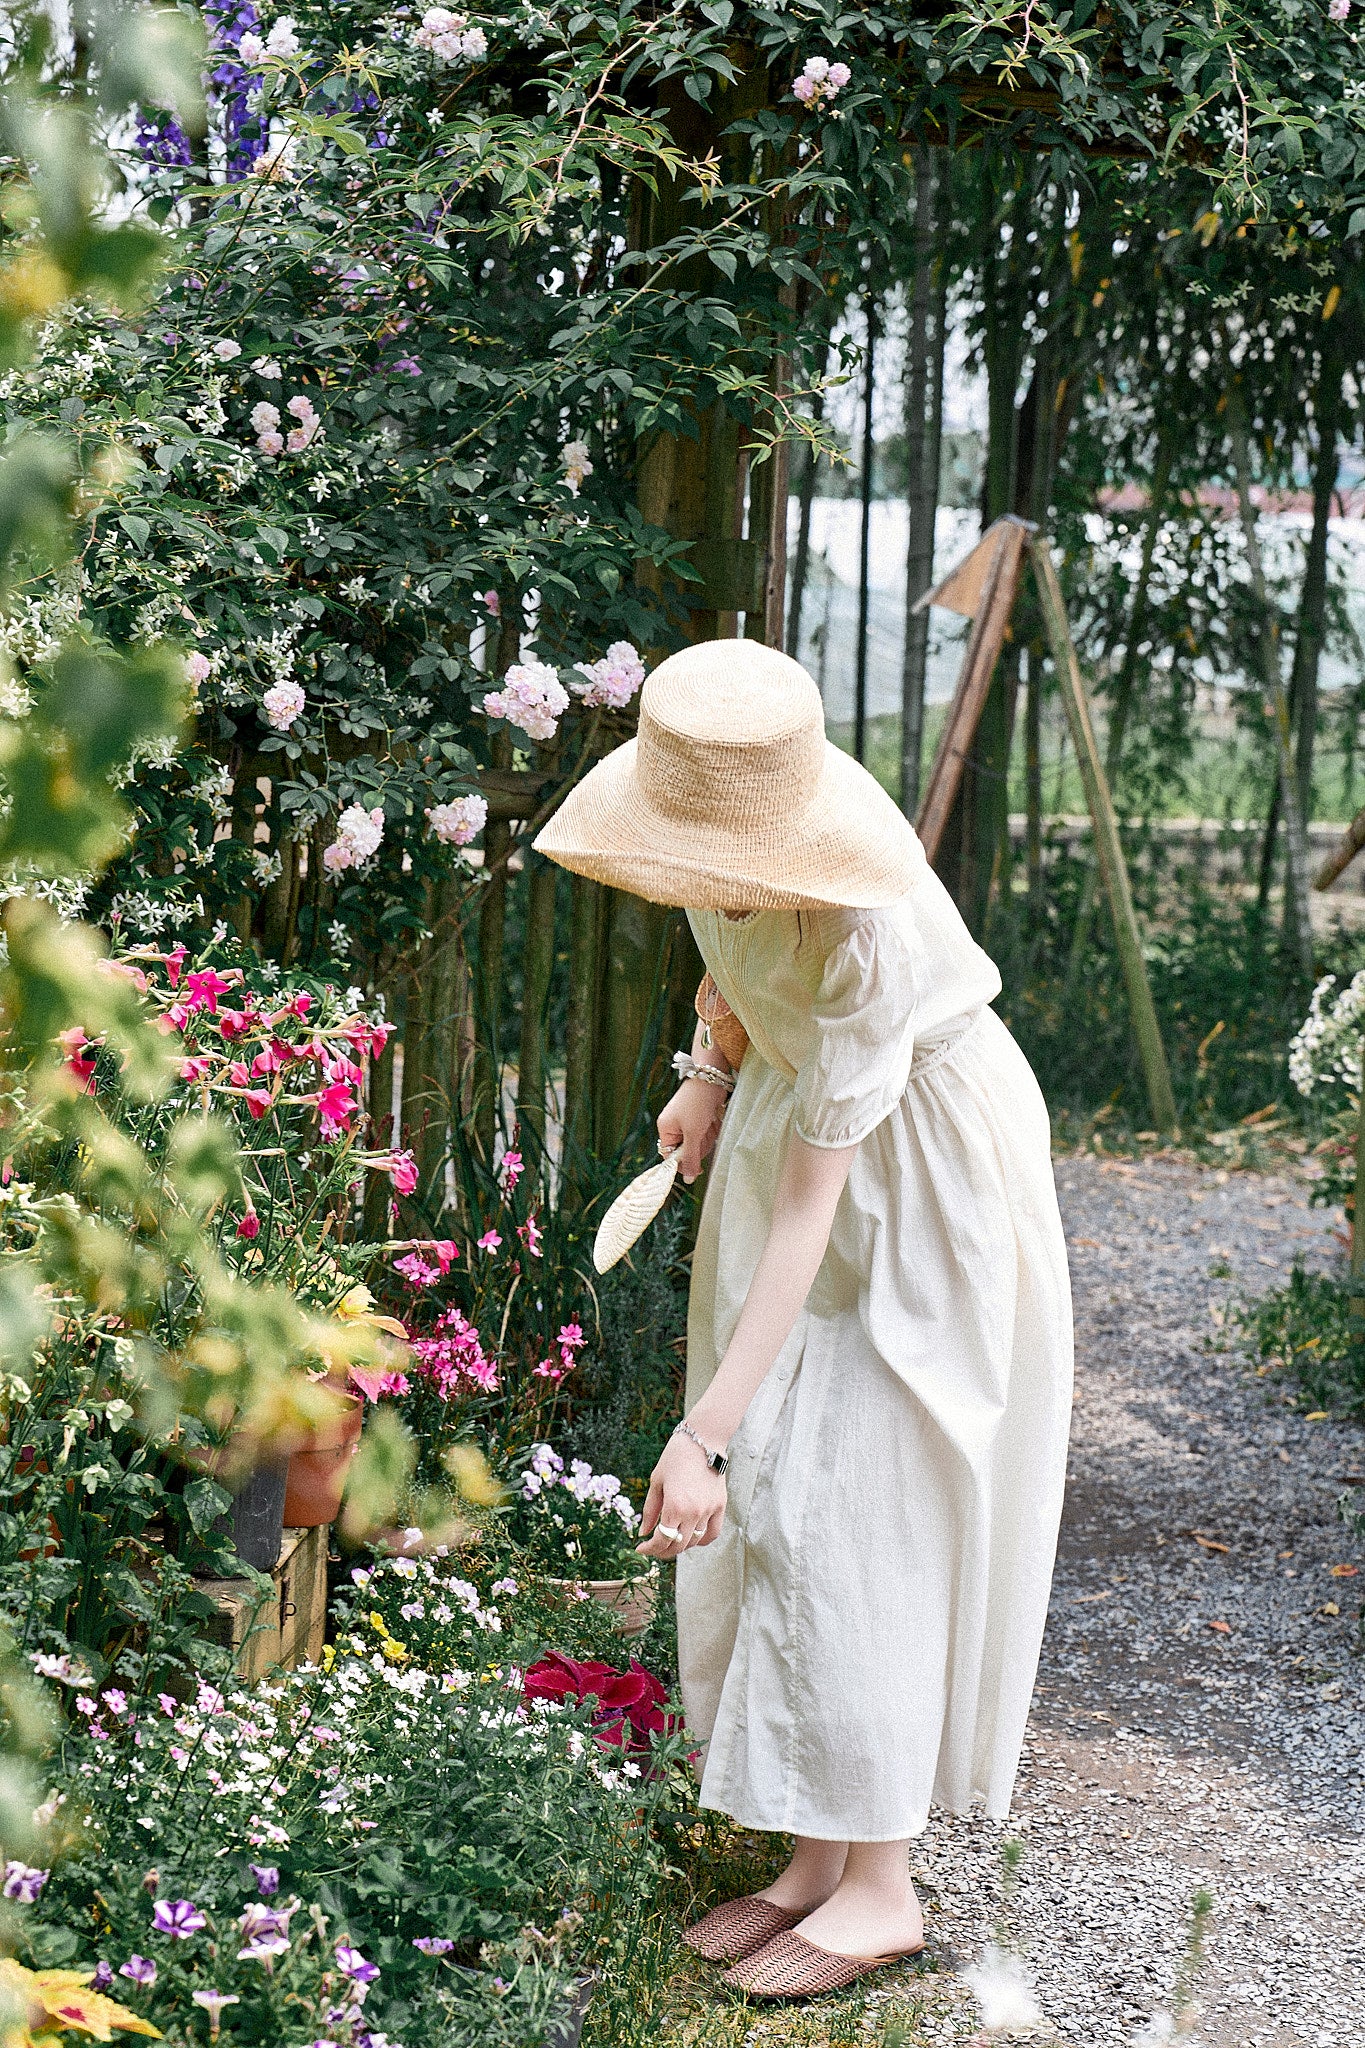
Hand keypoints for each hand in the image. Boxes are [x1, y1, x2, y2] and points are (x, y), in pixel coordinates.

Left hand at [636, 1434, 726, 1558]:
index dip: (649, 1549)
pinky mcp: (720, 1506)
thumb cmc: (675, 1457)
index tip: (641, 1548)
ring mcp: (709, 1510)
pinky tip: (692, 1536)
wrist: (702, 1439)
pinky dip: (702, 1540)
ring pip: (694, 1542)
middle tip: (653, 1547)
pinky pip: (712, 1533)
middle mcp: (693, 1512)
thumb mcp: (656, 1481)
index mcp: (674, 1506)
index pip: (662, 1540)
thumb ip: (649, 1510)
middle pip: (678, 1545)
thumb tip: (643, 1533)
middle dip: (662, 1550)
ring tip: (670, 1539)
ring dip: (680, 1545)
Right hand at [656, 1077, 726, 1184]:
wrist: (711, 1079)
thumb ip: (691, 1157)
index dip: (684, 1162)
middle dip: (699, 1145)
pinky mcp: (700, 1119)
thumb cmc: (697, 1104)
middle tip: (703, 1132)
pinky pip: (706, 1134)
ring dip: (707, 1136)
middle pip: (686, 1151)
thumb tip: (688, 1180)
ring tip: (708, 1122)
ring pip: (698, 1143)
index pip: (670, 1156)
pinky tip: (713, 1118)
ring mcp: (687, 1122)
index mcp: (665, 1129)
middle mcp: (674, 1126)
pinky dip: (712, 1129)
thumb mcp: (693, 1133)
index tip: (698, 1166)